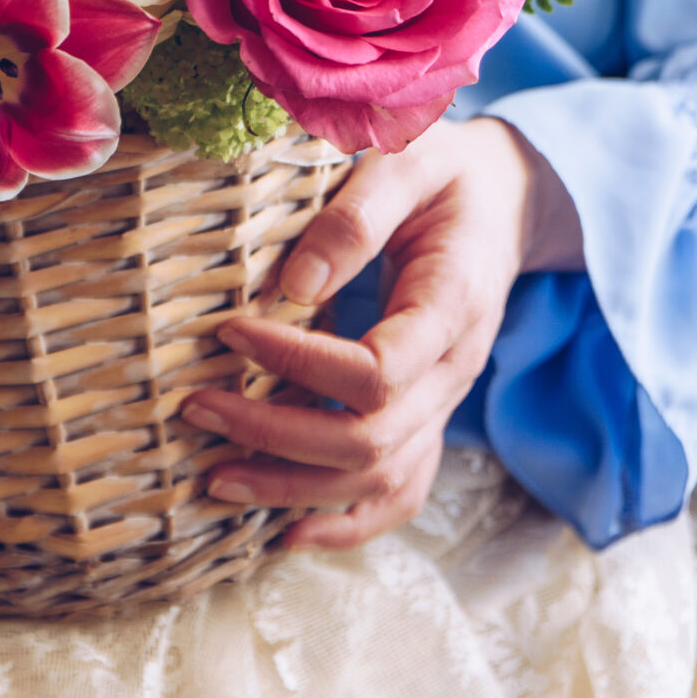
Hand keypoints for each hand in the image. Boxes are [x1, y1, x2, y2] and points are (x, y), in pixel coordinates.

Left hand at [183, 116, 581, 550]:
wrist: (500, 200)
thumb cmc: (443, 173)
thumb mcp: (406, 163)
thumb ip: (354, 219)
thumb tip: (290, 286)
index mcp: (454, 305)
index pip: (376, 370)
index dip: (298, 362)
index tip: (229, 328)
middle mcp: (455, 370)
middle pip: (371, 440)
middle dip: (275, 434)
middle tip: (196, 406)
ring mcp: (445, 402)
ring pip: (379, 478)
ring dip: (294, 488)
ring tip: (213, 478)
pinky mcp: (428, 416)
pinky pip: (399, 491)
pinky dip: (345, 523)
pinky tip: (285, 534)